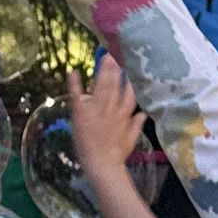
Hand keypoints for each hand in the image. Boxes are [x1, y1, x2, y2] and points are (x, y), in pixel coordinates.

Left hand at [64, 56, 143, 208]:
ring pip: (101, 86)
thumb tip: (144, 113)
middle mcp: (111, 108)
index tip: (130, 64)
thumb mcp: (131, 139)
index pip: (128, 92)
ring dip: (102, 70)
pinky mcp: (81, 113)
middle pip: (115, 85)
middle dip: (115, 68)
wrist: (102, 165)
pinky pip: (78, 96)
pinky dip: (75, 84)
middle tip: (115, 52)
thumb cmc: (116, 155)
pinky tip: (72, 71)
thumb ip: (137, 124)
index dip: (129, 78)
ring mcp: (96, 110)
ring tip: (104, 55)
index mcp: (123, 114)